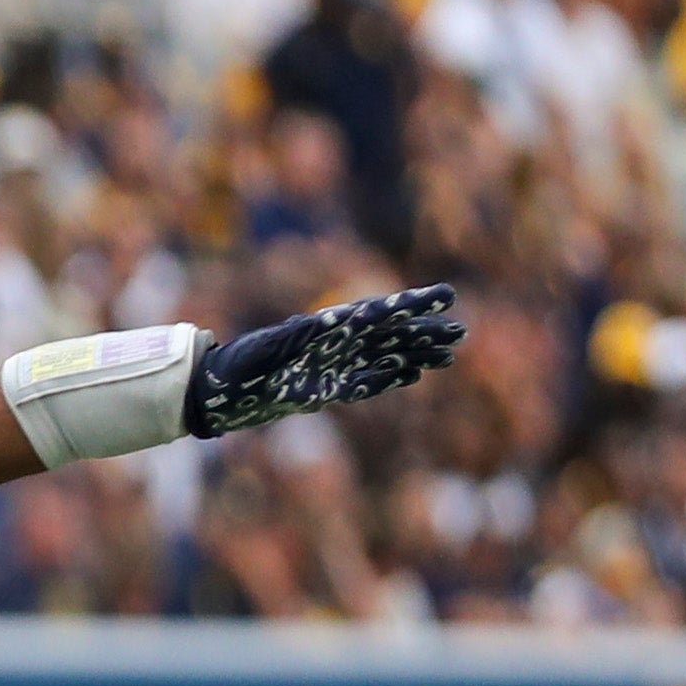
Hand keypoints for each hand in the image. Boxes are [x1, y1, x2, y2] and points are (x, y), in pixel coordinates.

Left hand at [185, 284, 463, 437]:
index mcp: (327, 326)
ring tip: (448, 355)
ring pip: (386, 359)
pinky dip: (388, 380)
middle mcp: (336, 345)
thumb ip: (299, 339)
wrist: (224, 387)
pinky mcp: (330, 390)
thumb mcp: (268, 348)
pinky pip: (366, 384)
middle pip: (390, 336)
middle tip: (460, 332)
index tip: (444, 295)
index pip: (377, 312)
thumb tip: (333, 328)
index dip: (411, 305)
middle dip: (424, 334)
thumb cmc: (242, 363)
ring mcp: (335, 367)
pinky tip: (413, 375)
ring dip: (416, 357)